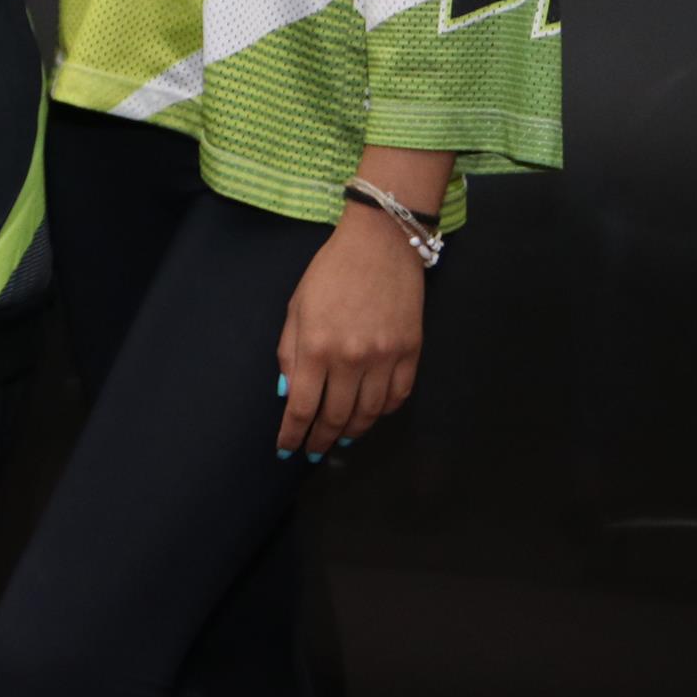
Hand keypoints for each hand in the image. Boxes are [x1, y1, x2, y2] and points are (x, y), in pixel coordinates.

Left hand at [275, 203, 427, 457]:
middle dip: (321, 439)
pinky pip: (397, 397)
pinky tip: (370, 415)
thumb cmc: (330, 272)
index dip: (293, 433)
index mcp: (317, 346)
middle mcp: (352, 359)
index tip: (286, 449)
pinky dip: (382, 412)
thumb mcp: (297, 308)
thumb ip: (290, 352)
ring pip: (369, 413)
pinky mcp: (411, 354)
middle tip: (313, 450)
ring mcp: (385, 358)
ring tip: (339, 438)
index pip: (303, 406)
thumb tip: (288, 393)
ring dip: (352, 430)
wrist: (380, 245)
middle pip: (337, 416)